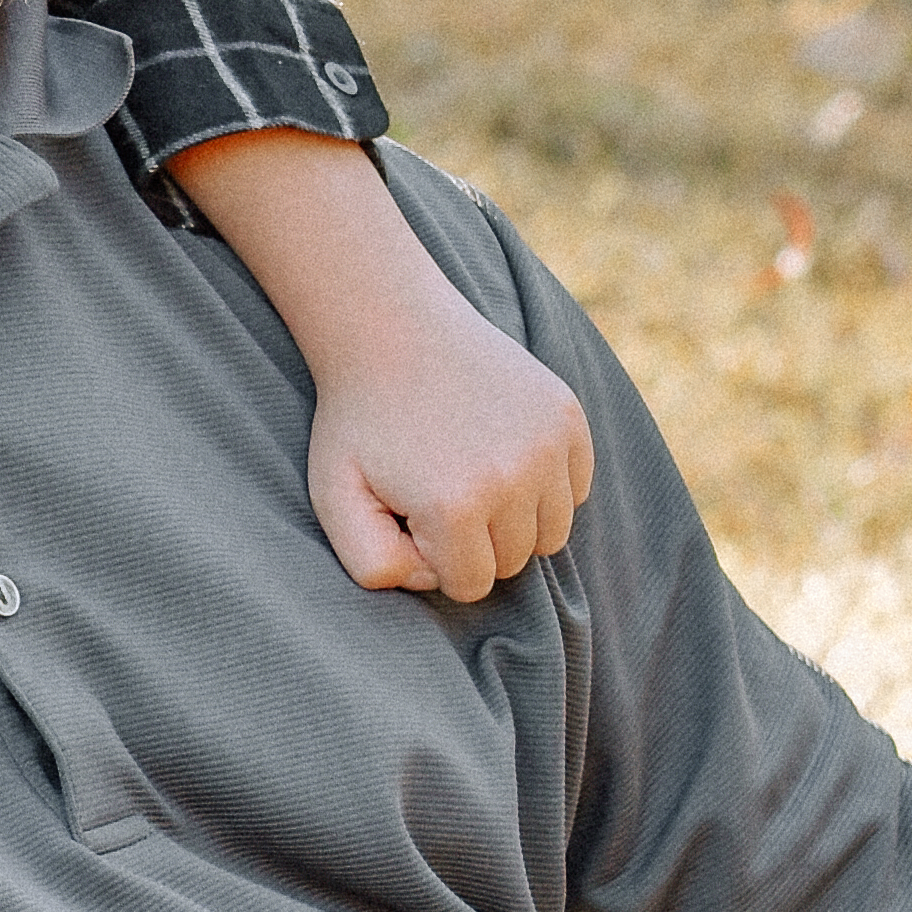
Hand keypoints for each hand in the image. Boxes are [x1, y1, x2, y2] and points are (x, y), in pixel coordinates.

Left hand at [304, 292, 593, 602]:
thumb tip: (434, 581)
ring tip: (468, 473)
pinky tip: (499, 450)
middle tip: (435, 486)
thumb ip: (373, 565)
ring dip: (515, 519)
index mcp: (456, 506)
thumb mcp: (335, 497)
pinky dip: (544, 485)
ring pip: (552, 533)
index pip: (470, 584)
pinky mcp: (568, 416)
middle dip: (474, 541)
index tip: (409, 512)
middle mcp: (514, 477)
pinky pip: (576, 489)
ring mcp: (549, 443)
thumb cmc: (359, 420)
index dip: (434, 557)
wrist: (392, 327)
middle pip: (514, 561)